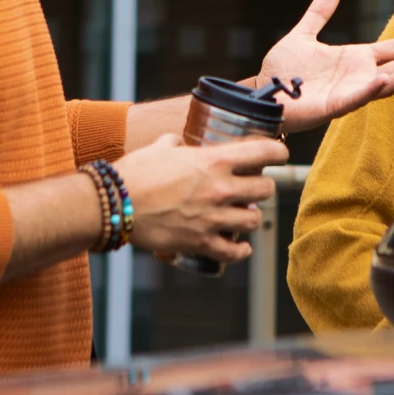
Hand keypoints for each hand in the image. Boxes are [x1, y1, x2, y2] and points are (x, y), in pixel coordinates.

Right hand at [115, 133, 287, 262]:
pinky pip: (234, 252)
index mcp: (214, 161)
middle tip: (253, 187)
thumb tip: (178, 142)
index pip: (264, 153)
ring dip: (250, 217)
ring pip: (253, 220)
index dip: (277, 153)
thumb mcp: (160, 147)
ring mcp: (213, 218)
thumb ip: (176, 143)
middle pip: (265, 190)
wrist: (114, 204)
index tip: (278, 155)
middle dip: (262, 188)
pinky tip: (242, 247)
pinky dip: (241, 251)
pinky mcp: (201, 242)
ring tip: (243, 215)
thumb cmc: (136, 172)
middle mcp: (220, 189)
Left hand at [256, 0, 393, 131]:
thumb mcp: (302, 35)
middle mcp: (358, 76)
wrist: (262, 93)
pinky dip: (371, 89)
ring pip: (386, 84)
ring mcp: (349, 93)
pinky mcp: (334, 107)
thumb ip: (318, 15)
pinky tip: (385, 78)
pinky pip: (357, 98)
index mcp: (355, 59)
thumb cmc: (282, 71)